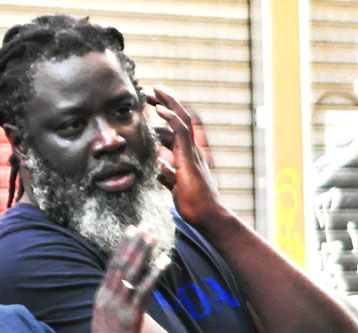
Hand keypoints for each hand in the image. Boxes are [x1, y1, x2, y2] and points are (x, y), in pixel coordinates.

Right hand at [87, 223, 169, 332]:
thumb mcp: (105, 317)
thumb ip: (112, 301)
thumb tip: (121, 291)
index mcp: (102, 294)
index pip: (113, 264)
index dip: (123, 245)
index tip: (131, 229)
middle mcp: (109, 295)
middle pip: (122, 262)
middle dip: (134, 242)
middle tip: (145, 224)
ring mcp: (120, 304)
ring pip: (132, 271)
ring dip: (143, 251)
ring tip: (153, 234)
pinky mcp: (132, 314)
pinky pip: (144, 289)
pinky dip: (155, 273)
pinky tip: (165, 260)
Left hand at [147, 87, 221, 225]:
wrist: (206, 216)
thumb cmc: (193, 205)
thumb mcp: (174, 186)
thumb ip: (167, 175)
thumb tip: (158, 168)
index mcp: (186, 156)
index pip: (176, 129)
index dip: (165, 116)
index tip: (153, 106)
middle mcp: (191, 150)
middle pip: (180, 118)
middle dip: (166, 103)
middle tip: (151, 92)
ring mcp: (192, 152)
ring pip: (182, 119)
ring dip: (168, 103)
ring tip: (154, 92)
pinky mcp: (190, 158)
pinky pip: (180, 131)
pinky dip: (170, 118)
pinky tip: (159, 110)